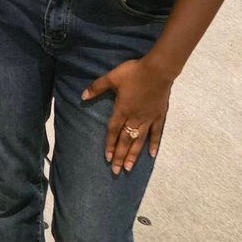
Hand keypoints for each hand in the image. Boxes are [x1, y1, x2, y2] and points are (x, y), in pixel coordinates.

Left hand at [81, 56, 172, 174]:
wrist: (158, 70)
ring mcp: (148, 118)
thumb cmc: (133, 72)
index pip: (113, 131)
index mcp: (122, 110)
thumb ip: (97, 87)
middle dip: (119, 156)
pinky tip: (152, 155)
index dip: (108, 144)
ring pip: (139, 140)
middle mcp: (135, 118)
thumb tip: (82, 96)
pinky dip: (154, 144)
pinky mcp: (159, 116)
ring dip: (133, 155)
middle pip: (125, 140)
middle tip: (115, 171)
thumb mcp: (112, 77)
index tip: (106, 158)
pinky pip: (156, 133)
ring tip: (128, 167)